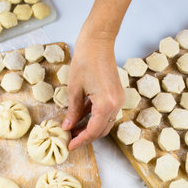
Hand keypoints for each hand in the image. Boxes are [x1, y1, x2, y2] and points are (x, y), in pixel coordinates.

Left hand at [63, 23, 124, 150]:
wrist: (98, 41)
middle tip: (69, 139)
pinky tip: (80, 117)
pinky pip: (106, 112)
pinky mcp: (117, 94)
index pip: (93, 131)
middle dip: (86, 136)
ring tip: (73, 129)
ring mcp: (119, 99)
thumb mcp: (75, 89)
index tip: (69, 146)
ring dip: (90, 128)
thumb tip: (68, 127)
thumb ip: (73, 110)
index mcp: (106, 104)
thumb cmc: (85, 60)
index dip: (81, 140)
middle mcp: (116, 104)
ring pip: (105, 122)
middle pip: (102, 130)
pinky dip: (95, 117)